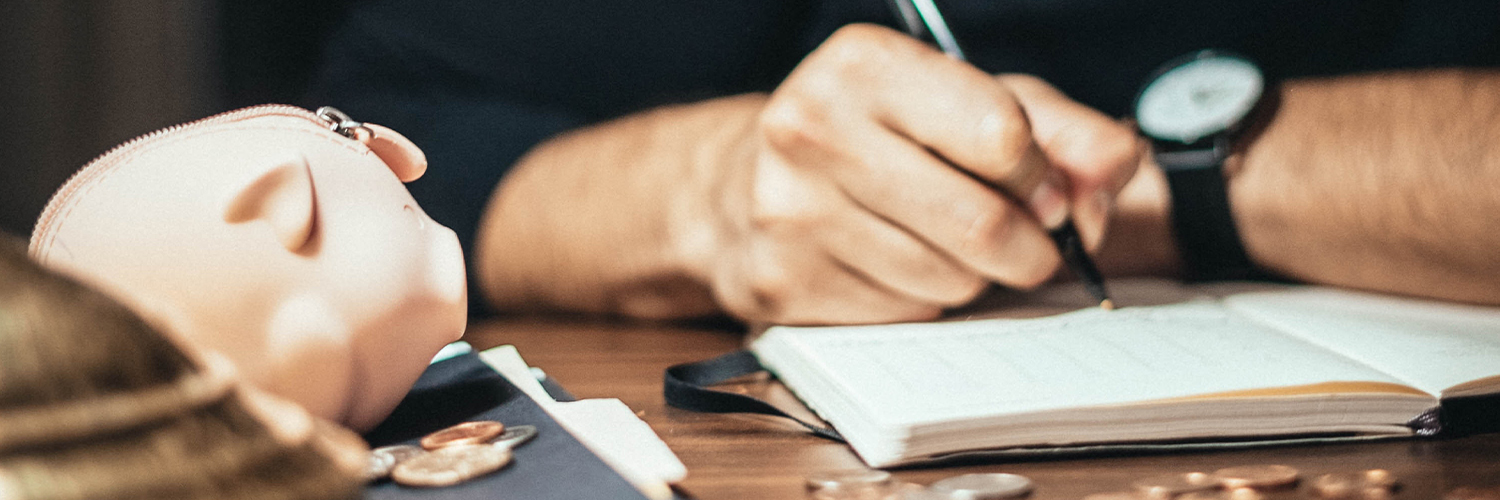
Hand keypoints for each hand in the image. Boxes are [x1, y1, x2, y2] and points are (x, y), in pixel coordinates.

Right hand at [686, 24, 1140, 323]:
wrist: (743, 185)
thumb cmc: (877, 135)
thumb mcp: (972, 103)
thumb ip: (1061, 129)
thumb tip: (1115, 167)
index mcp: (864, 64)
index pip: (1000, 135)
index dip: (1043, 176)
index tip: (1044, 188)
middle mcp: (813, 128)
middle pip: (981, 224)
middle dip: (1029, 246)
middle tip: (1028, 239)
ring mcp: (790, 210)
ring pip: (948, 279)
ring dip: (975, 276)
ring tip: (945, 242)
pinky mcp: (782, 280)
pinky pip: (903, 313)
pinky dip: (923, 298)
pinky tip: (895, 263)